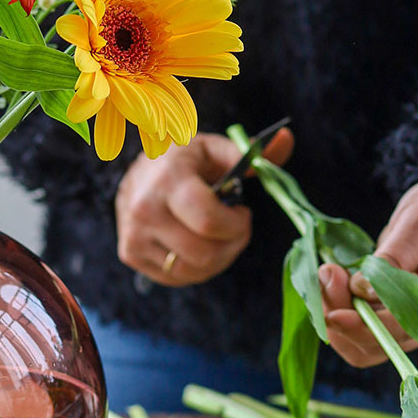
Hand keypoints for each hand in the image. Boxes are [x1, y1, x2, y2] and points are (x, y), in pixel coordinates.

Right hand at [115, 130, 292, 286]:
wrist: (139, 170)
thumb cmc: (186, 159)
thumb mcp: (216, 150)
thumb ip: (253, 153)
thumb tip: (287, 139)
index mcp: (168, 178)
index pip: (208, 222)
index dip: (236, 226)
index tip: (242, 213)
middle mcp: (144, 208)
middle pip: (203, 254)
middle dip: (231, 245)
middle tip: (235, 229)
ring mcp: (133, 234)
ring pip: (190, 271)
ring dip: (217, 260)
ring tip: (219, 239)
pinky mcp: (129, 253)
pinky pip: (174, 278)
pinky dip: (195, 268)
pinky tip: (198, 246)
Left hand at [319, 165, 417, 366]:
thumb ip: (395, 256)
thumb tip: (361, 290)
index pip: (408, 329)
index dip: (369, 328)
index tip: (335, 313)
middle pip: (382, 344)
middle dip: (346, 320)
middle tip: (328, 275)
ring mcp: (410, 318)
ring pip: (364, 342)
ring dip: (337, 315)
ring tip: (327, 274)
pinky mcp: (390, 310)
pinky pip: (359, 326)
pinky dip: (338, 309)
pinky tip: (331, 281)